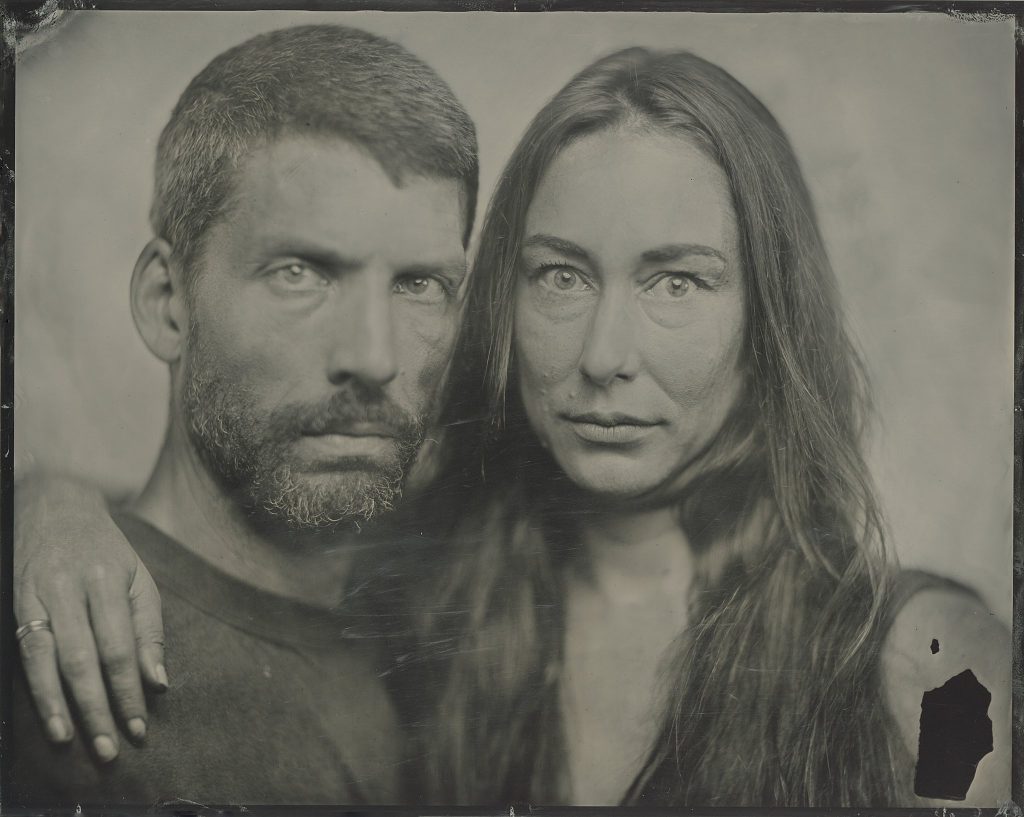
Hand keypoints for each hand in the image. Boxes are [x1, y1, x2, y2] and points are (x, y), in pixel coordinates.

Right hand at [14, 474, 166, 760]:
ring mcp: (39, 596)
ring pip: (51, 659)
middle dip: (100, 707)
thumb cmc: (105, 551)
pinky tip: (51, 719)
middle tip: (112, 748)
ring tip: (77, 742)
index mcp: (109, 580)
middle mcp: (72, 588)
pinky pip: (27, 652)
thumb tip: (159, 683)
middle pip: (87, 658)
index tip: (140, 727)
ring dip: (64, 707)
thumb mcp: (138, 578)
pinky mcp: (16, 604)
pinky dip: (39, 690)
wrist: (53, 506)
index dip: (130, 689)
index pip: (122, 646)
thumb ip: (149, 629)